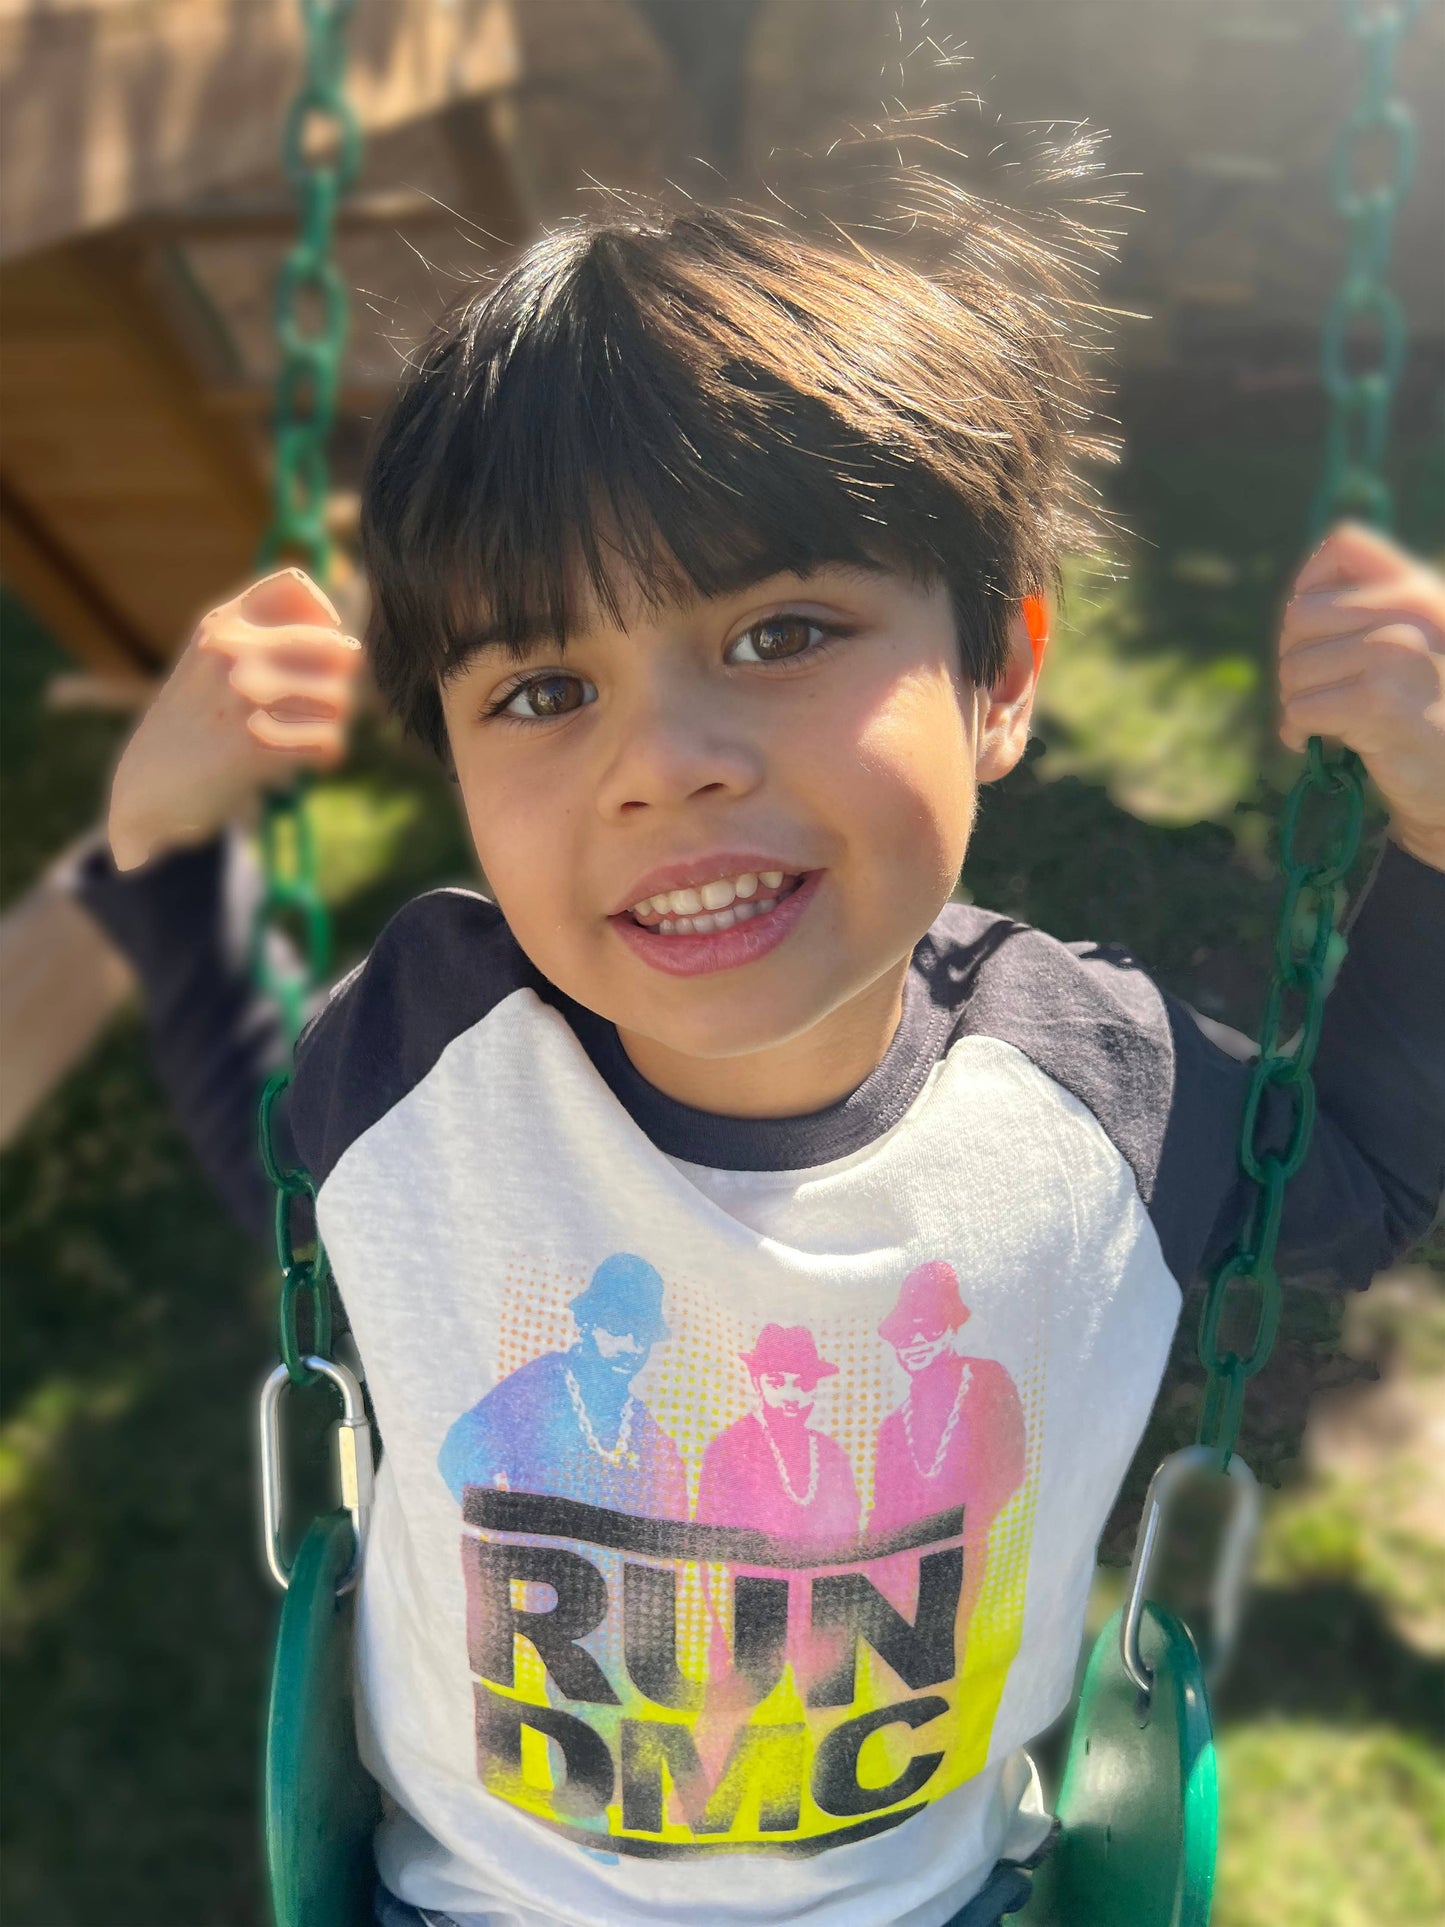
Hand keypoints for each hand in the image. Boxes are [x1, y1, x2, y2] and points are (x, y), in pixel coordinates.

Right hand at [108, 570, 363, 871]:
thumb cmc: (195, 724)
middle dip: (340, 680)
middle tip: (324, 705)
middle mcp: (233, 650)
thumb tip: (347, 642)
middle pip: (336, 646)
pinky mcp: (256, 744)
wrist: (146, 788)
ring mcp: (243, 695)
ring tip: (311, 732)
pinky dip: (328, 753)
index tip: (318, 653)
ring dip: (335, 720)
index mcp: (222, 623)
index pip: (295, 583)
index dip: (324, 618)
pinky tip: (310, 759)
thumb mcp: (210, 662)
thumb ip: (263, 636)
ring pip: (339, 697)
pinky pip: (330, 740)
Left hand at [1278, 524, 1444, 871]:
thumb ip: (1364, 613)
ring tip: (1332, 718)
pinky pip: (1299, 709)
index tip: (1316, 629)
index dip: (1311, 584)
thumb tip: (1296, 601)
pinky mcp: (1376, 703)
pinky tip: (1329, 741)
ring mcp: (1395, 654)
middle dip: (1295, 660)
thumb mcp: (1407, 645)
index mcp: (1418, 589)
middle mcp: (1411, 610)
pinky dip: (1300, 732)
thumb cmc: (1422, 710)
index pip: (1344, 544)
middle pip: (1298, 616)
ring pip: (1293, 667)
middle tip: (1321, 689)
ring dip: (1298, 701)